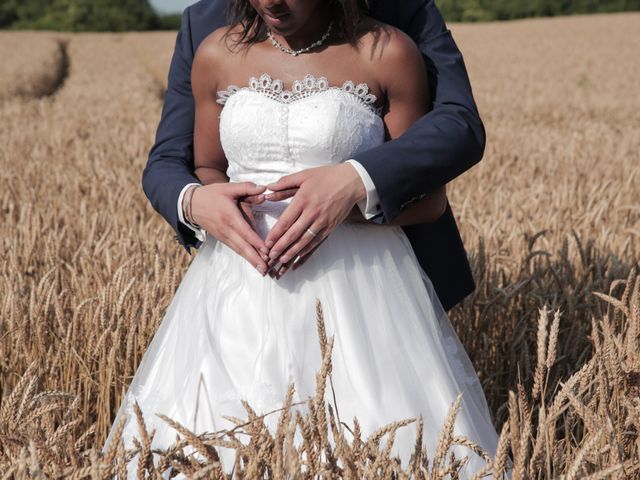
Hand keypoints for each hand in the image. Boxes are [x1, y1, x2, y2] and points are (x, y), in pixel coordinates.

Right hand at [191, 182, 270, 275]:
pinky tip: (254, 262)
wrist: (191, 205)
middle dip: (255, 259)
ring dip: (251, 261)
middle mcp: (227, 229)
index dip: (256, 242)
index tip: (267, 251)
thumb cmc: (212, 194)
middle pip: (242, 246)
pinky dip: (245, 256)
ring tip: (263, 271)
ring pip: (239, 250)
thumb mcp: (229, 187)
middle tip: (266, 270)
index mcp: (230, 216)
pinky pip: (235, 249)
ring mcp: (224, 236)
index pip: (245, 232)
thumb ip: (247, 188)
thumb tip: (264, 189)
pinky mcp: (222, 239)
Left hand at [263, 163, 365, 277]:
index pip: (286, 221)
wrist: (351, 182)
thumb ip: (285, 183)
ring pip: (305, 241)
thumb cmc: (326, 177)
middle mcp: (312, 213)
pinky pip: (317, 242)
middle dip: (281, 247)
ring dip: (293, 252)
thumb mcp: (304, 175)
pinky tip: (299, 258)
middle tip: (270, 256)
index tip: (267, 243)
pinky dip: (307, 251)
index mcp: (303, 200)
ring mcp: (322, 222)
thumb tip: (268, 190)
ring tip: (282, 260)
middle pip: (294, 234)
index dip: (276, 234)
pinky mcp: (330, 227)